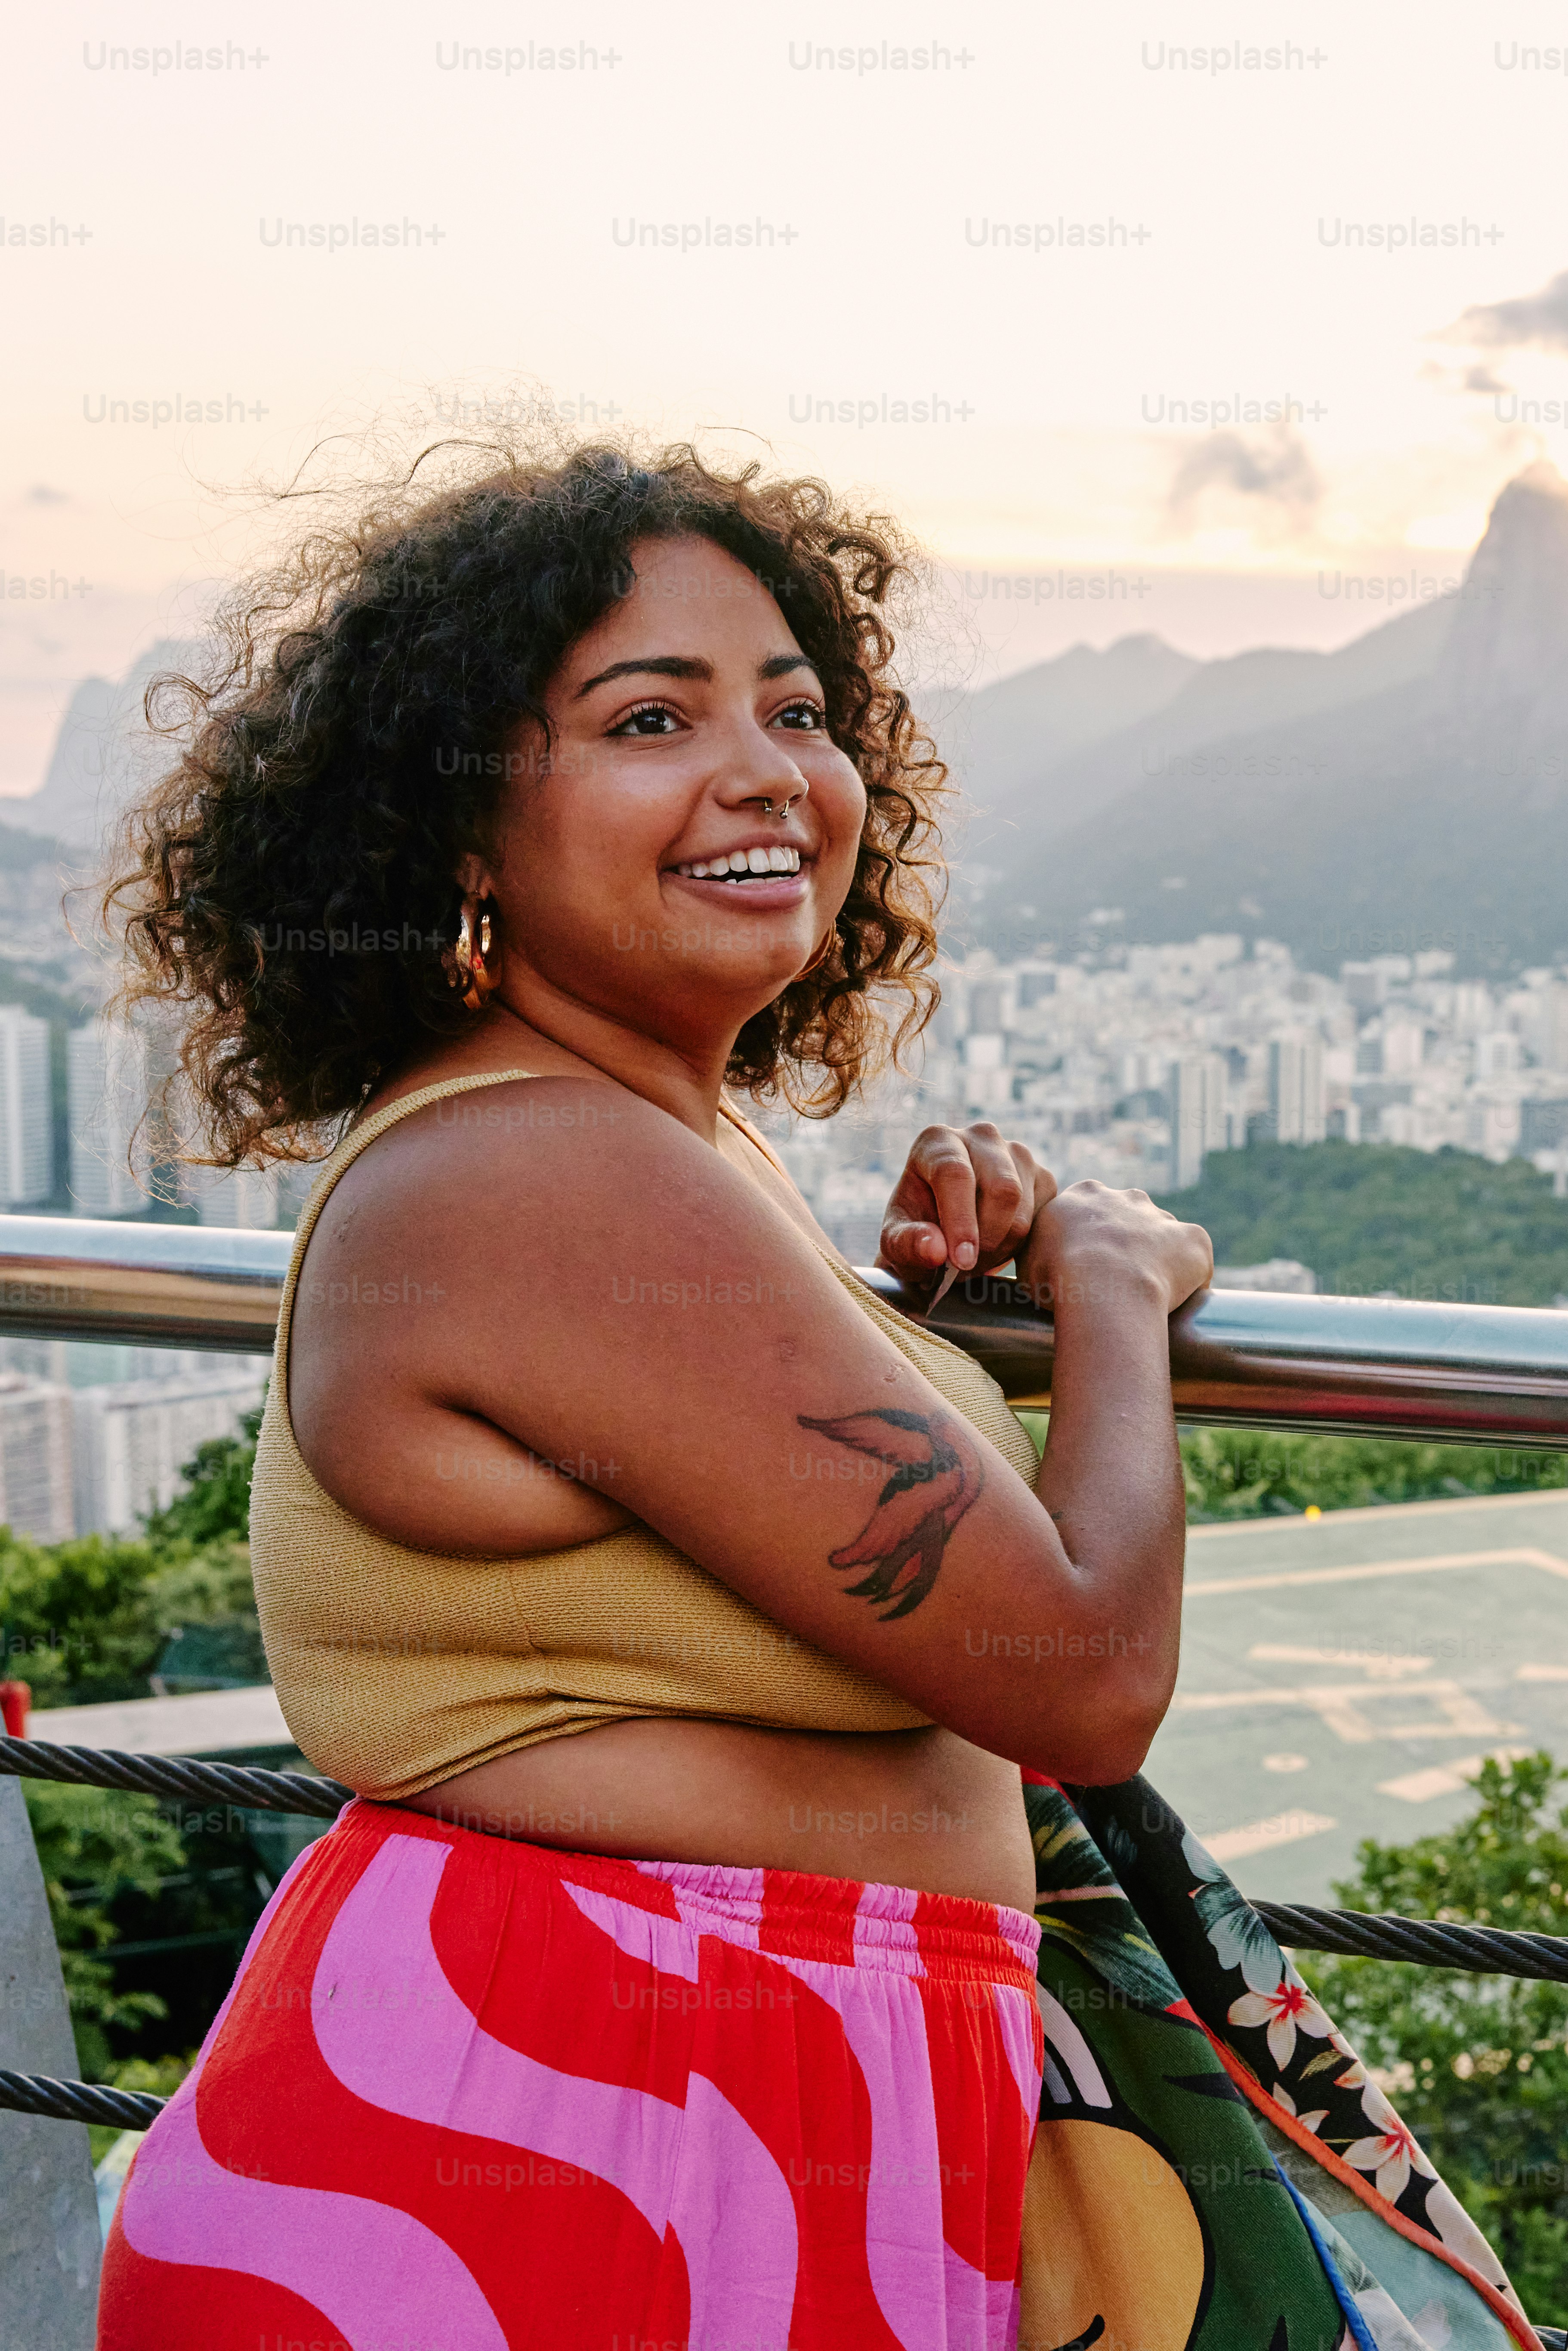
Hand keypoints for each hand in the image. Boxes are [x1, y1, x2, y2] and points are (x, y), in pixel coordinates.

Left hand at [877, 1122, 1056, 1287]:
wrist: (945, 1232)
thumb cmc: (915, 1232)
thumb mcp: (897, 1244)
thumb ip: (907, 1245)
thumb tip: (936, 1249)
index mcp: (937, 1141)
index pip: (955, 1173)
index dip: (961, 1221)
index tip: (961, 1261)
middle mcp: (981, 1136)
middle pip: (1001, 1188)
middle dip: (987, 1239)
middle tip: (966, 1268)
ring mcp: (1017, 1153)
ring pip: (1023, 1206)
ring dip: (1002, 1246)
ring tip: (976, 1260)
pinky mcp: (1043, 1176)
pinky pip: (1043, 1217)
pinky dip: (1021, 1244)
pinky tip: (996, 1247)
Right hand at [1015, 1180, 1212, 1318]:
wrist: (1104, 1287)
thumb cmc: (1058, 1279)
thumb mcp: (1029, 1260)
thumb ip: (1039, 1254)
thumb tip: (1039, 1269)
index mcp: (1084, 1195)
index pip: (1088, 1209)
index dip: (1087, 1239)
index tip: (1083, 1267)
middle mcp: (1126, 1197)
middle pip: (1129, 1216)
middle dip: (1125, 1244)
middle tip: (1114, 1283)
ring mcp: (1162, 1216)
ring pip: (1163, 1236)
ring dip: (1157, 1259)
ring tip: (1146, 1298)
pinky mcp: (1192, 1239)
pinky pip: (1195, 1257)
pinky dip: (1190, 1276)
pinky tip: (1180, 1302)